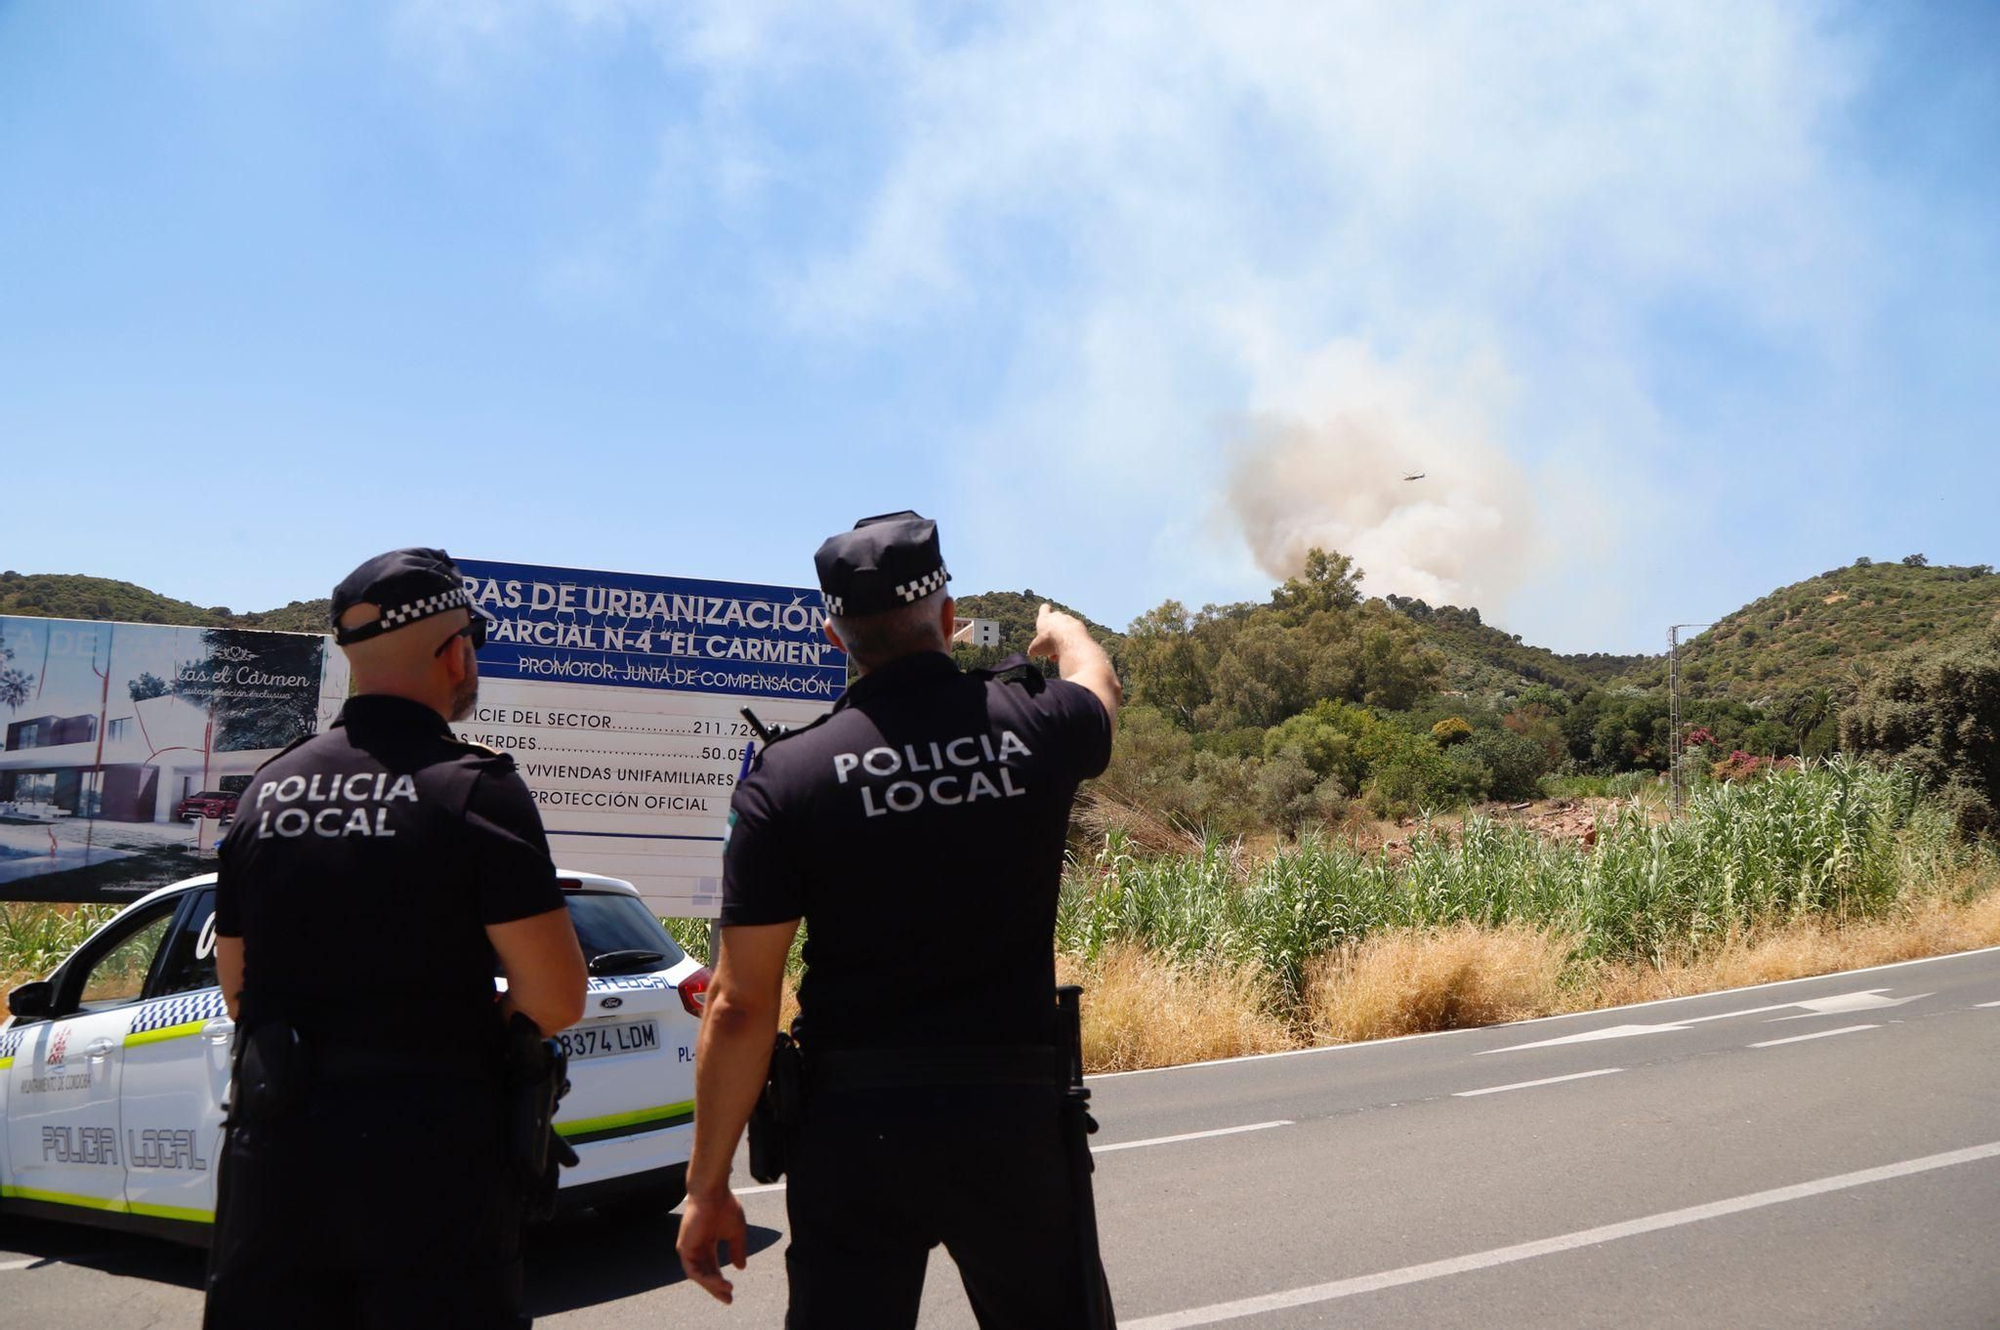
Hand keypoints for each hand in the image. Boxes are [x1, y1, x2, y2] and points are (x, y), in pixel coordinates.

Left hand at [676, 1187, 748, 1303]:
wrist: (712, 1192)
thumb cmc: (724, 1206)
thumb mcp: (736, 1232)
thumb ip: (737, 1250)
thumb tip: (741, 1268)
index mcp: (708, 1243)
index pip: (713, 1268)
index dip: (721, 1281)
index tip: (732, 1293)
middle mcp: (697, 1248)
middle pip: (706, 1274)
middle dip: (716, 1288)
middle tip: (728, 1299)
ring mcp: (689, 1248)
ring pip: (699, 1275)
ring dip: (712, 1285)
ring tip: (726, 1290)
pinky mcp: (684, 1248)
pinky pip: (693, 1270)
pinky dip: (705, 1278)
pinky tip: (718, 1282)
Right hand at [1029, 603, 1080, 664]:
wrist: (1070, 640)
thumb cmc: (1050, 642)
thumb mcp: (1036, 648)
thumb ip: (1034, 649)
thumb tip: (1031, 652)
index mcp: (1045, 618)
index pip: (1044, 609)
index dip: (1044, 610)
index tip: (1046, 610)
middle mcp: (1058, 617)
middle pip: (1056, 621)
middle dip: (1053, 633)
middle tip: (1051, 647)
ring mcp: (1071, 620)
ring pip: (1066, 629)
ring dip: (1063, 639)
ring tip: (1060, 653)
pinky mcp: (1081, 627)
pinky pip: (1075, 634)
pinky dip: (1072, 641)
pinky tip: (1070, 651)